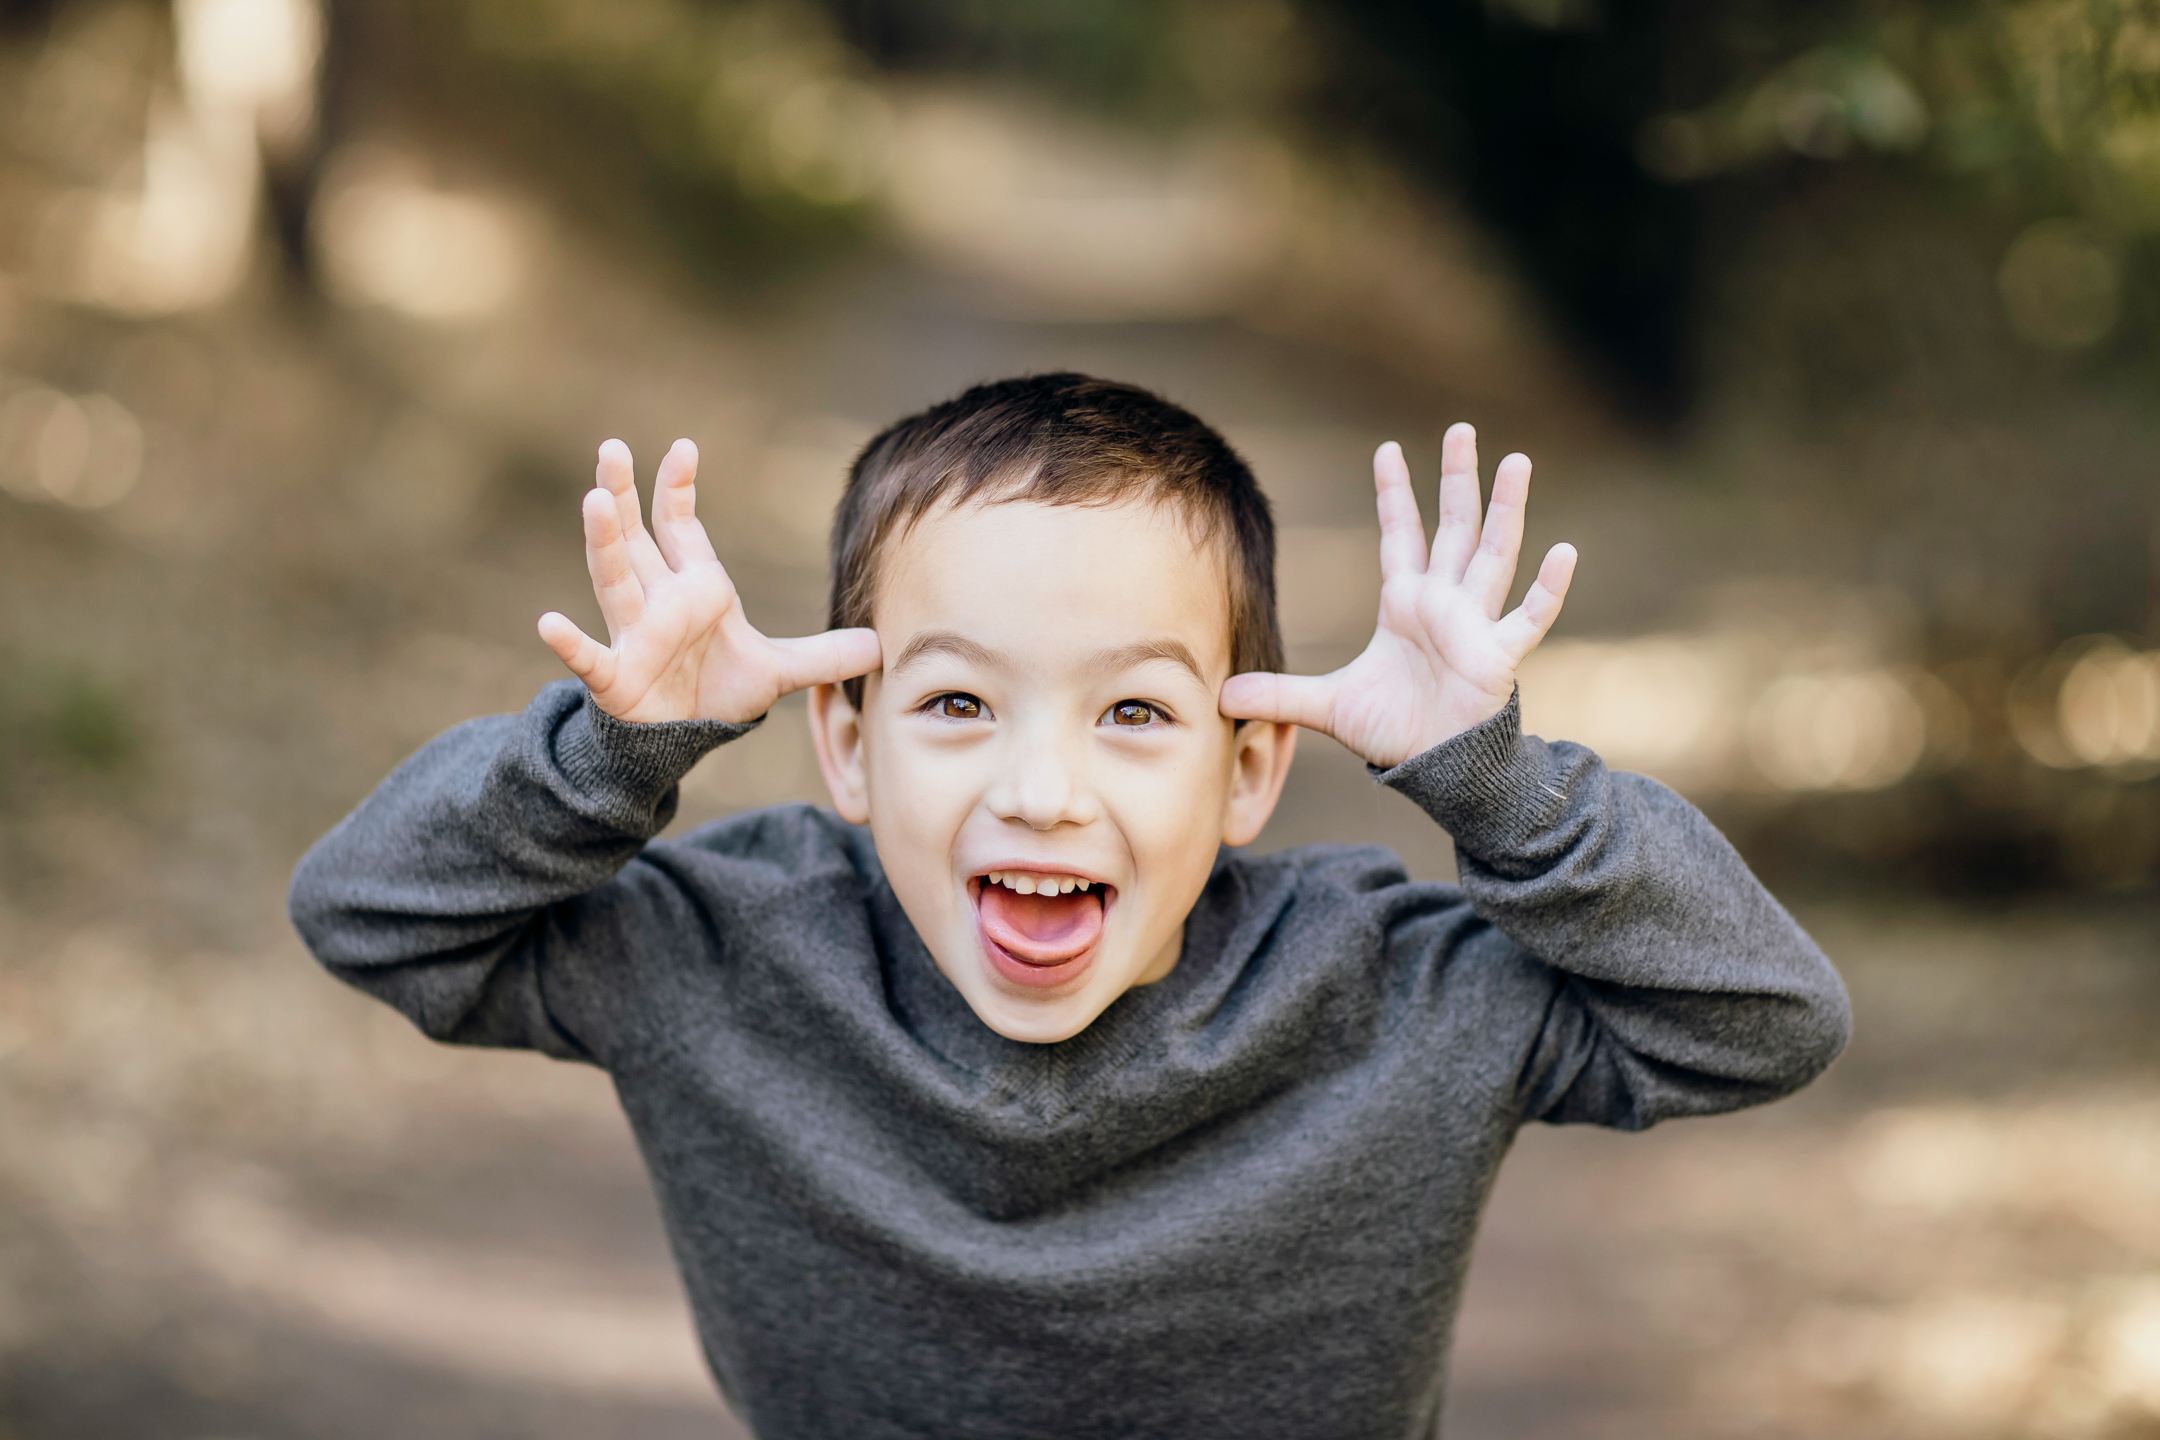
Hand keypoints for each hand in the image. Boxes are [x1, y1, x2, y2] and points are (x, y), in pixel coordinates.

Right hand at [538, 438, 879, 724]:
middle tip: (611, 449)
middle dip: (623, 494)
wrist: (684, 739)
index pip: (679, 526)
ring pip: (612, 580)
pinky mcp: (615, 676)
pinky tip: (548, 623)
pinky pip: (589, 656)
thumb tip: (880, 645)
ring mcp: (633, 635)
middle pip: (634, 538)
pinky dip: (569, 642)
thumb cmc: (717, 691)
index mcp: (694, 588)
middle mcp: (658, 601)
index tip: (683, 448)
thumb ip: (825, 655)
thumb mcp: (779, 671)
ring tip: (593, 501)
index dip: (677, 488)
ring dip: (602, 542)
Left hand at [1219, 424, 1575, 769]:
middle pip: (1453, 527)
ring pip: (1495, 554)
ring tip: (1517, 461)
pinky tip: (1565, 551)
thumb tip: (1221, 694)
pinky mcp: (1499, 655)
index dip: (1394, 494)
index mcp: (1405, 603)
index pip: (1399, 535)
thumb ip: (1278, 694)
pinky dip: (1548, 587)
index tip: (1388, 449)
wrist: (1433, 768)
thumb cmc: (1393, 730)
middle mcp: (1444, 603)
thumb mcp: (1326, 706)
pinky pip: (1529, 616)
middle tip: (1461, 429)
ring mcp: (1475, 624)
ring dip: (1506, 509)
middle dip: (1456, 479)